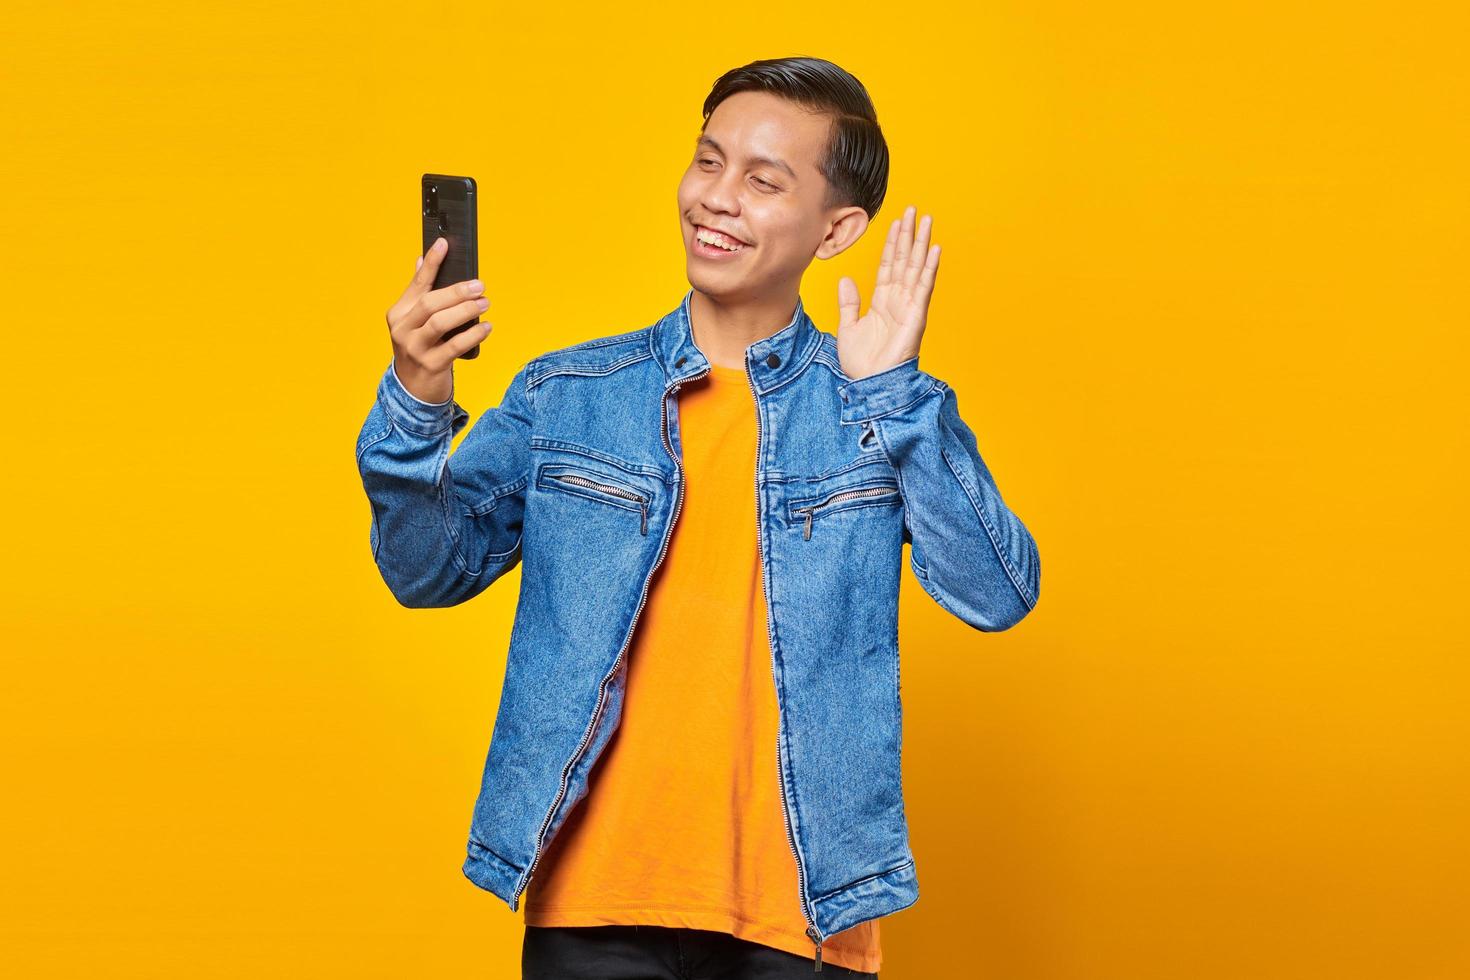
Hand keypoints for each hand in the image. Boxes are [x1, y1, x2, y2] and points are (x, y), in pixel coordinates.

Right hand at [384, 236, 492, 403]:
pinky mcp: (431, 366)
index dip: (431, 262)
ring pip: (439, 323)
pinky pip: (454, 347)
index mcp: (398, 313)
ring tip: (485, 303)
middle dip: (456, 291)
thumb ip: (419, 294)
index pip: (417, 283)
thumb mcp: (415, 322)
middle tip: (480, 286)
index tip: (444, 243)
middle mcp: (402, 330)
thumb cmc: (421, 348)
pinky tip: (486, 327)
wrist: (413, 389)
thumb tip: (420, 260)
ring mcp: (414, 349)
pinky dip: (473, 335)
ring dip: (465, 311)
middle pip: (430, 303)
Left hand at [835, 205, 940, 380]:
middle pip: (904, 259)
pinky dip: (930, 268)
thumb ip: (849, 303)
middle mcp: (898, 299)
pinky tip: (935, 250)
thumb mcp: (848, 327)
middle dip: (908, 234)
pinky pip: (924, 287)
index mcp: (882, 301)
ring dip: (922, 243)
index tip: (895, 222)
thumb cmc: (861, 362)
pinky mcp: (916, 315)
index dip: (892, 243)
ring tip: (927, 220)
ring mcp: (909, 306)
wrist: (869, 384)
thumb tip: (846, 280)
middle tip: (914, 210)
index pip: (888, 264)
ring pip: (916, 267)